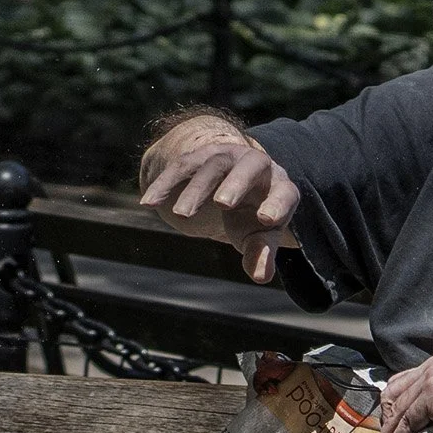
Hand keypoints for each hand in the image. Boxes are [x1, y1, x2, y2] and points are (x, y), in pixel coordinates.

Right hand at [139, 117, 298, 284]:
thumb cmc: (254, 218)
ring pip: (212, 166)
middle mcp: (257, 164)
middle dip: (235, 184)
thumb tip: (261, 276)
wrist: (238, 185)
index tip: (265, 219)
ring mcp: (228, 156)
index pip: (284, 194)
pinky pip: (182, 167)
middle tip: (222, 204)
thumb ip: (261, 254)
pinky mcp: (201, 156)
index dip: (277, 205)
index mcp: (281, 187)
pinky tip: (148, 203)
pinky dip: (165, 184)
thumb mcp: (259, 237)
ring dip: (196, 188)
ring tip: (181, 215)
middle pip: (248, 167)